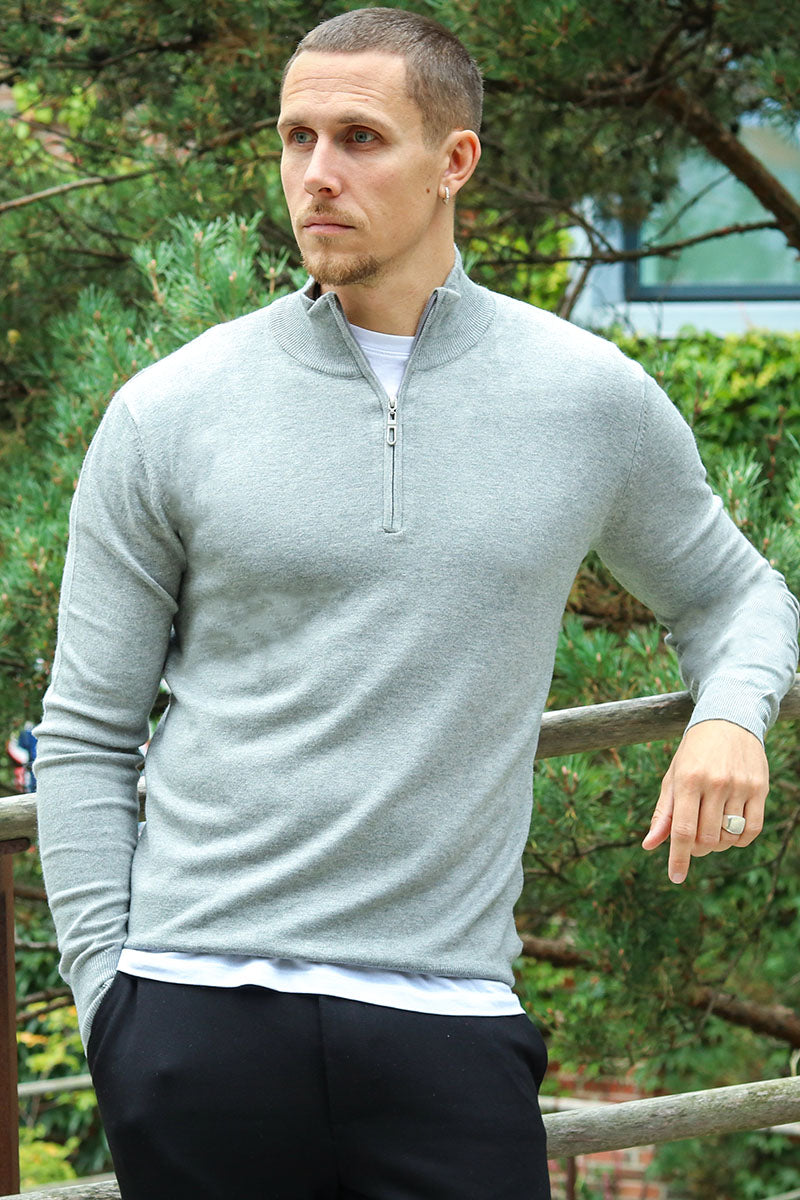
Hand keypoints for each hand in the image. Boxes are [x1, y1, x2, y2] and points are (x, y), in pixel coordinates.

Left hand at [641, 719, 767, 883]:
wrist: (728, 719)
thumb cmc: (694, 753)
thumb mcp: (673, 777)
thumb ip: (662, 813)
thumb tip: (649, 846)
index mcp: (688, 780)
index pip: (682, 830)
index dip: (678, 858)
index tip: (676, 878)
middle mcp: (715, 783)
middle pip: (706, 838)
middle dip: (696, 849)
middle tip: (692, 842)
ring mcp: (740, 786)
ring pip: (729, 837)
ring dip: (717, 845)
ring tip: (710, 831)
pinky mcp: (759, 788)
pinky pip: (751, 830)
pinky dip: (739, 840)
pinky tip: (730, 831)